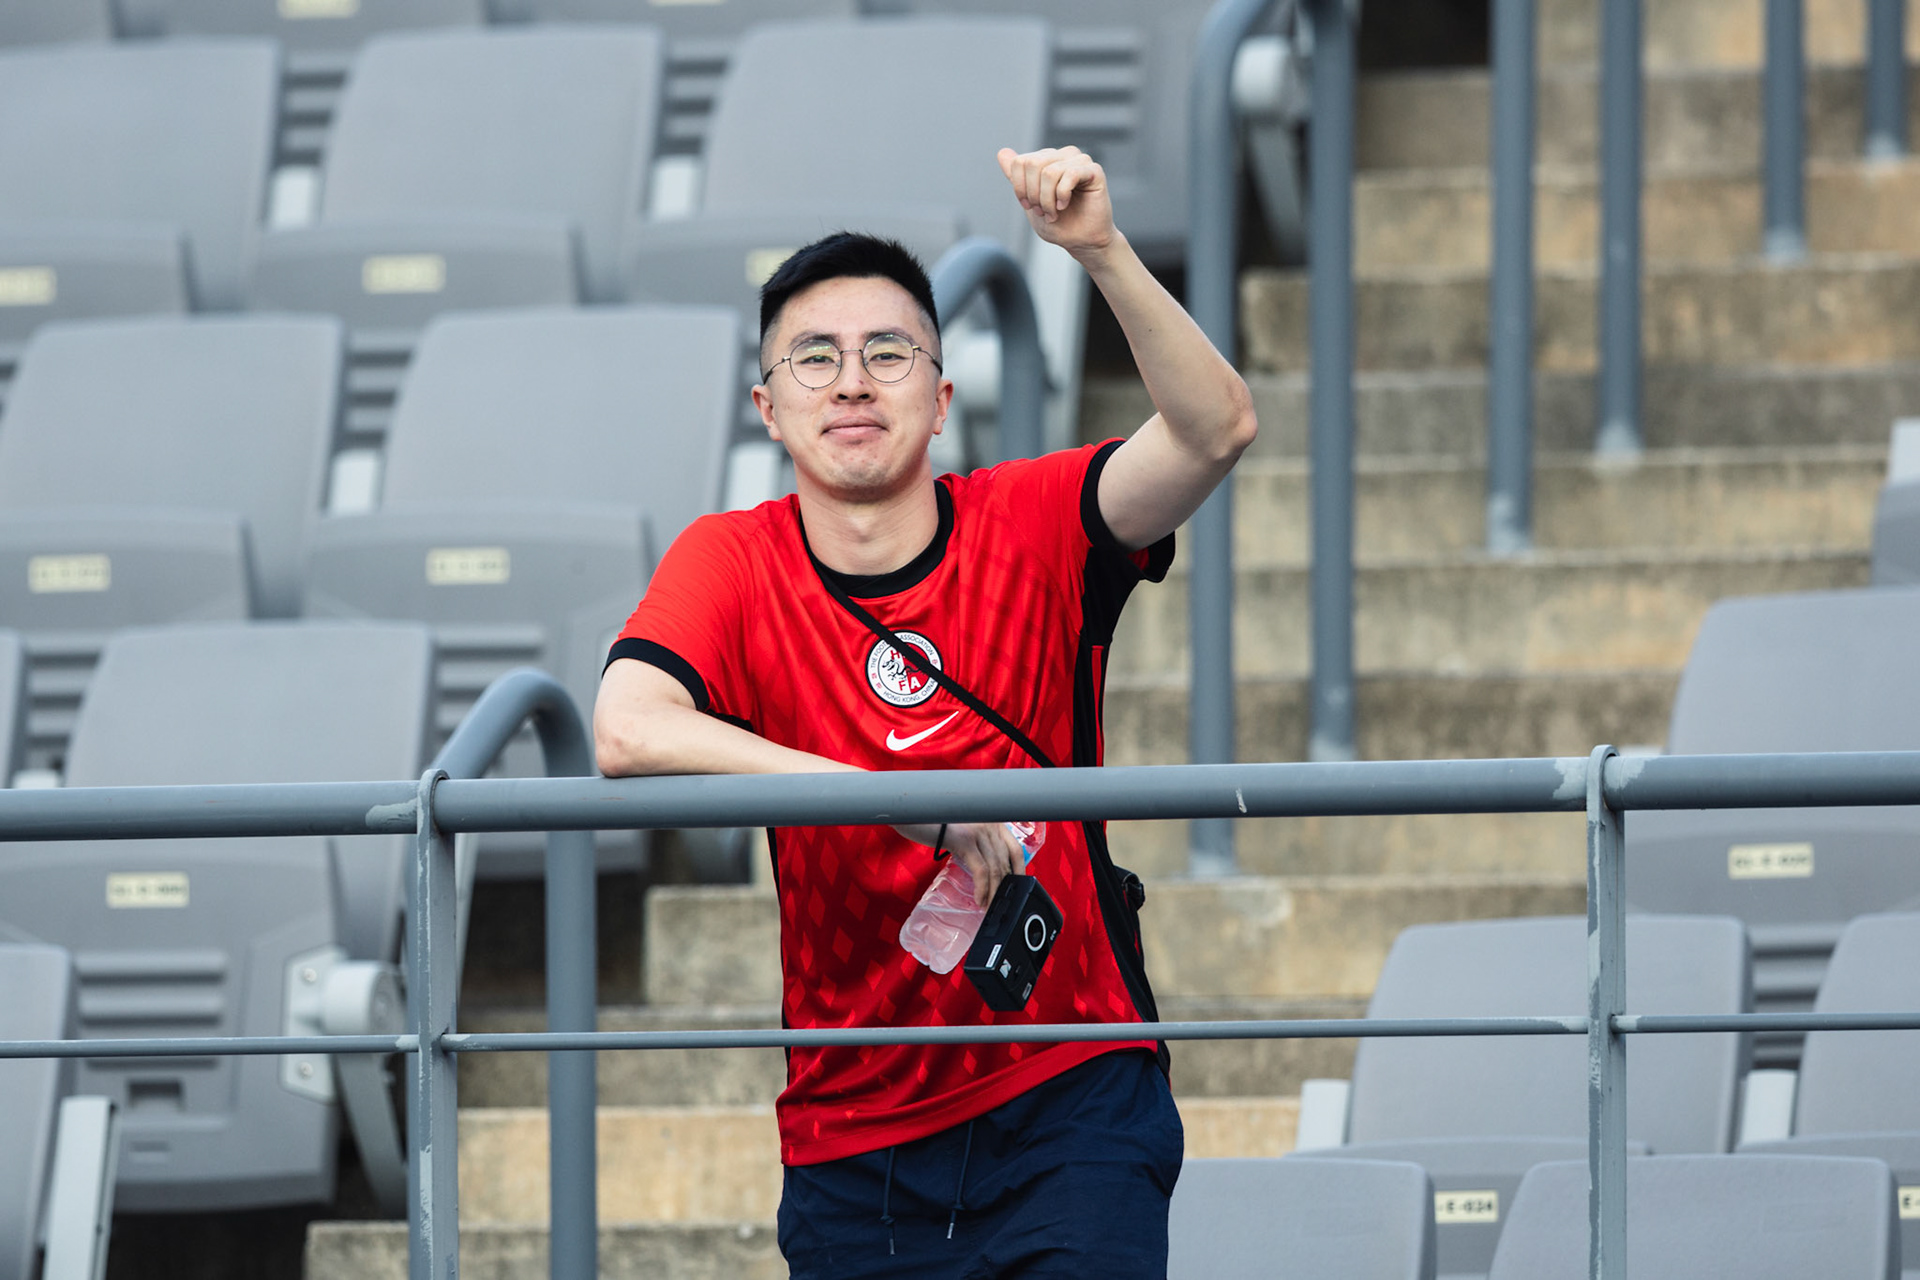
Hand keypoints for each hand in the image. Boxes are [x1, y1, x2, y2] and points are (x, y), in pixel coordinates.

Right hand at [943, 822, 1026, 906]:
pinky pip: (980, 871)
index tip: (1019, 884)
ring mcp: (979, 832)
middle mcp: (989, 825)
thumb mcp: (965, 832)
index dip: (1020, 868)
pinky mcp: (966, 841)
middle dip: (1002, 886)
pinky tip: (979, 898)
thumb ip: (979, 845)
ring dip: (993, 891)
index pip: (1015, 848)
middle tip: (997, 901)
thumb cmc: (936, 825)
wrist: (916, 815)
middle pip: (1004, 861)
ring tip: (987, 904)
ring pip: (994, 868)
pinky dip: (982, 888)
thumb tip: (989, 869)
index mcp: (992, 822)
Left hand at [997, 145, 1115, 257]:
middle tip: (1042, 212)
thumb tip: (1002, 152)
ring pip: (1049, 172)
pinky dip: (1062, 195)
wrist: (1081, 241)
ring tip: (1054, 213)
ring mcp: (1080, 160)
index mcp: (1047, 159)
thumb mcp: (1030, 201)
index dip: (1020, 188)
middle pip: (1033, 164)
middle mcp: (1063, 155)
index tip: (1029, 206)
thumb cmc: (1059, 223)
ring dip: (1047, 200)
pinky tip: (1064, 205)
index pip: (1021, 162)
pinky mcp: (1094, 170)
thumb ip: (1016, 177)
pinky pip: (1070, 174)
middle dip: (1034, 194)